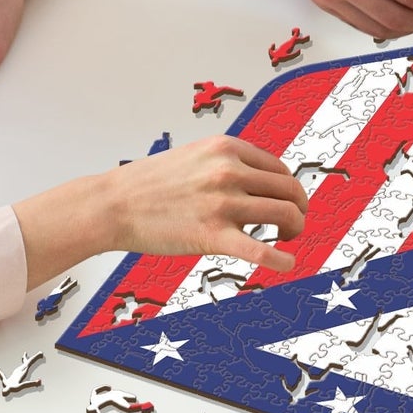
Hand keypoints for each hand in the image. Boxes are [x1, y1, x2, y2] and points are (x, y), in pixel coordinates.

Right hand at [105, 135, 308, 271]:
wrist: (113, 204)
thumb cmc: (151, 183)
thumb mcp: (196, 155)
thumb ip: (229, 162)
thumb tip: (263, 181)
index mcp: (226, 148)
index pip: (279, 169)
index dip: (288, 189)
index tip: (286, 203)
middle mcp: (229, 171)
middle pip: (290, 190)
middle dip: (299, 209)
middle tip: (294, 224)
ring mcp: (222, 203)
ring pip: (285, 215)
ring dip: (295, 229)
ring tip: (287, 239)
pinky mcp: (212, 236)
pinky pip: (260, 251)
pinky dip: (281, 260)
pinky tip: (288, 264)